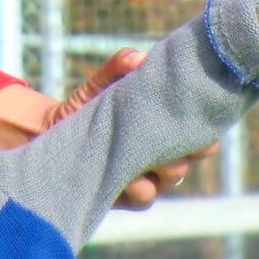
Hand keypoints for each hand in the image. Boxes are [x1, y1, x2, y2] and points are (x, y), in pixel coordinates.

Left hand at [52, 49, 214, 209]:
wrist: (53, 133)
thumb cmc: (88, 106)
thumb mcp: (102, 84)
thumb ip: (119, 67)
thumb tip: (138, 59)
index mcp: (167, 132)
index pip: (200, 135)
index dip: (205, 128)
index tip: (196, 115)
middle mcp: (164, 159)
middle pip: (190, 156)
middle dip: (180, 144)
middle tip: (163, 129)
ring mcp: (149, 181)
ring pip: (172, 177)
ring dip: (162, 164)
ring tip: (138, 147)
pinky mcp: (127, 199)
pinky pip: (145, 197)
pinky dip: (137, 184)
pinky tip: (119, 169)